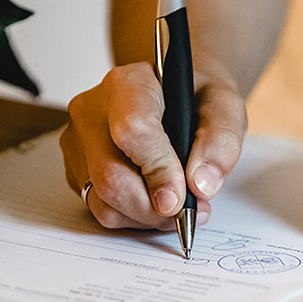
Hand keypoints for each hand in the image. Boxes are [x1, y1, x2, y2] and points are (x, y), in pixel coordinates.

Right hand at [59, 62, 246, 229]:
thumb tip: (201, 184)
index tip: (181, 198)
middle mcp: (92, 110)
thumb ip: (221, 142)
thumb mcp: (226, 108)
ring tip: (178, 207)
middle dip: (154, 207)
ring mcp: (78, 141)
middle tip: (189, 211)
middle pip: (111, 176)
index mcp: (128, 84)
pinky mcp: (77, 169)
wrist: (176, 101)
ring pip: (103, 200)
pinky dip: (133, 217)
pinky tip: (156, 202)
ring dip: (146, 217)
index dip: (158, 171)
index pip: (132, 130)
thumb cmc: (197, 101)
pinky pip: (100, 208)